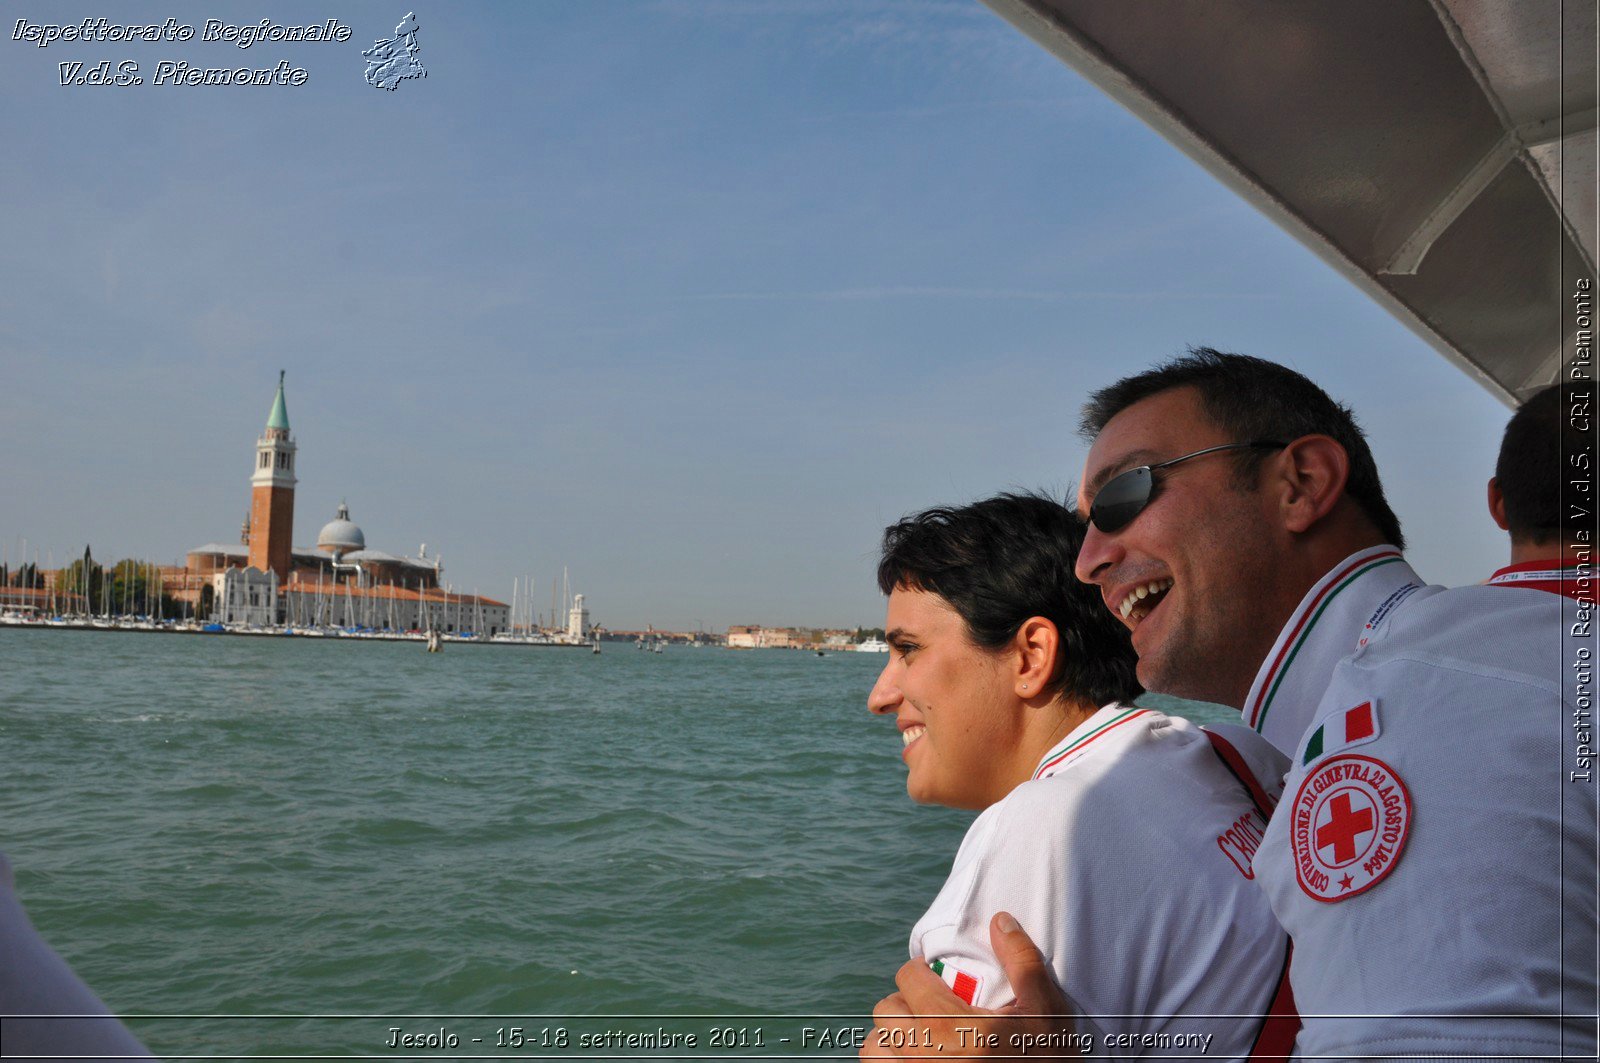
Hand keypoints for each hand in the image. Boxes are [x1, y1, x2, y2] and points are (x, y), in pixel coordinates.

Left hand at [861, 912, 1076, 1058]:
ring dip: (890, 1038)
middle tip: (929, 1007)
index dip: (920, 971)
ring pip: (875, 1047)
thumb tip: (1001, 921)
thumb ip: (1022, 962)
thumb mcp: (1045, 1012)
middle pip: (885, 1011)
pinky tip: (915, 1059)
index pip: (908, 978)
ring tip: (918, 1037)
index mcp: (950, 1025)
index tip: (932, 976)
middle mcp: (924, 1054)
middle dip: (904, 1002)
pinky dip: (890, 1062)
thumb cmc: (1046, 1062)